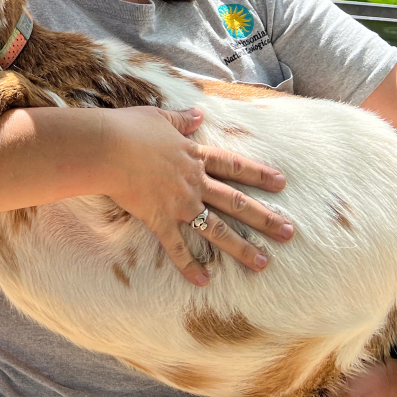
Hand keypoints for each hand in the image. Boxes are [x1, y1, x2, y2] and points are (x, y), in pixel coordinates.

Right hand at [100, 106, 293, 284]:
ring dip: (241, 247)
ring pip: (217, 228)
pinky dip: (189, 265)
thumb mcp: (160, 118)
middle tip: (289, 232)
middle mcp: (194, 182)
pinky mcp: (159, 219)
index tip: (282, 183)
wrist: (107, 147)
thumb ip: (181, 120)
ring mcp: (179, 203)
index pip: (234, 165)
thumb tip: (198, 114)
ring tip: (263, 262)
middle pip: (236, 201)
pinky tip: (204, 281)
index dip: (258, 174)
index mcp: (194, 156)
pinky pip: (177, 248)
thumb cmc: (129, 128)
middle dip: (265, 218)